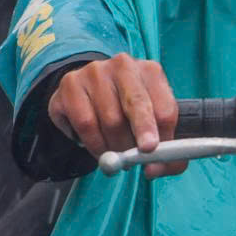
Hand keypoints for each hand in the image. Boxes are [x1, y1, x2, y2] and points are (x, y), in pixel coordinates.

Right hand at [49, 54, 185, 177]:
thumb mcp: (151, 120)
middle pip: (137, 103)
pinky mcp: (71, 85)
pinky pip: (85, 124)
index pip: (164, 106)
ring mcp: (95, 72)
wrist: (88, 90)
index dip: (164, 134)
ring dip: (116, 147)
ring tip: (118, 154)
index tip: (159, 152)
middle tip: (144, 152)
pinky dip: (94, 144)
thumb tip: (155, 169)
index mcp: (151, 72)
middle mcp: (123, 66)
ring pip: (110, 120)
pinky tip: (99, 148)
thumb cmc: (126, 110)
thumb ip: (163, 148)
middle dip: (143, 131)